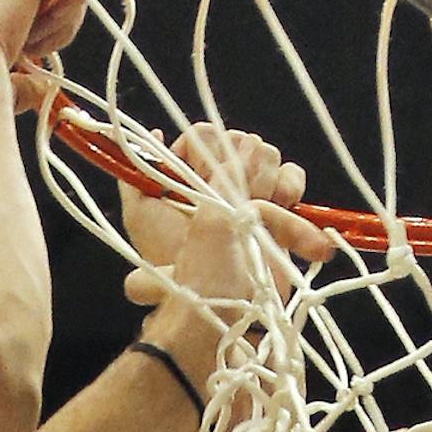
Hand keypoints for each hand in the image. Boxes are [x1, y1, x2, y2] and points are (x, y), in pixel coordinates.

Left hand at [120, 125, 333, 307]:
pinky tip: (280, 205)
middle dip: (239, 168)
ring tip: (255, 209)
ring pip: (267, 154)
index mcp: (190, 172)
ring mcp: (250, 191)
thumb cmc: (169, 258)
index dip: (208, 153)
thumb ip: (139, 173)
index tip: (204, 179)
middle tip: (233, 201)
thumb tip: (154, 134)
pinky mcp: (279, 207)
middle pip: (241, 139)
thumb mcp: (142, 216)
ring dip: (263, 179)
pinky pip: (292, 175)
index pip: (205, 135)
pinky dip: (289, 186)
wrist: (211, 296)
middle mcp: (221, 177)